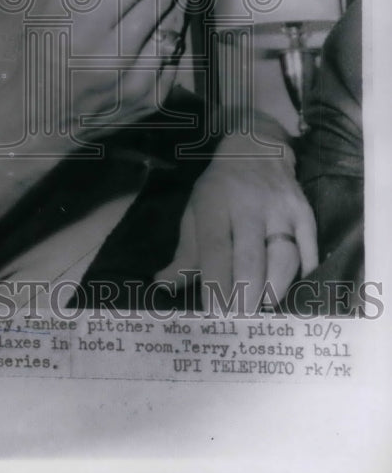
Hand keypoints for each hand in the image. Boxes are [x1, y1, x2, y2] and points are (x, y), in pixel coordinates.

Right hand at [52, 0, 197, 137]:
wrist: (40, 121)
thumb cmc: (42, 58)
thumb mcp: (52, 12)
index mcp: (85, 27)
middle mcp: (116, 54)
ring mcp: (139, 79)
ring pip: (174, 24)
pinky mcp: (153, 98)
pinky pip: (173, 53)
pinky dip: (173, 31)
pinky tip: (171, 14)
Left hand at [154, 133, 317, 313]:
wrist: (256, 150)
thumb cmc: (219, 190)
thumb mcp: (195, 212)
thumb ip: (184, 253)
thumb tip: (164, 284)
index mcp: (215, 203)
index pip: (215, 249)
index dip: (215, 284)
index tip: (213, 315)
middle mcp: (249, 205)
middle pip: (251, 258)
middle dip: (244, 295)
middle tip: (239, 321)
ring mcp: (281, 209)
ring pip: (284, 258)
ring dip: (273, 290)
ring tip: (262, 309)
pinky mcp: (305, 213)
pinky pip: (308, 252)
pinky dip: (301, 278)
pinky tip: (291, 295)